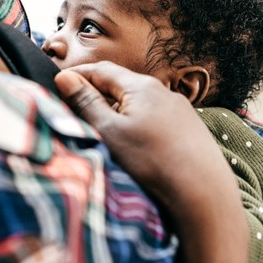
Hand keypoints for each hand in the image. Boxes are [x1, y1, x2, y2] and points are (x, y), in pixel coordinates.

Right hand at [55, 62, 248, 262]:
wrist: (204, 192)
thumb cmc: (153, 160)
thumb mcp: (110, 132)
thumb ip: (86, 102)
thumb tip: (65, 78)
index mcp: (141, 86)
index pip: (102, 70)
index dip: (78, 75)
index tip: (59, 84)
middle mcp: (163, 91)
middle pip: (121, 85)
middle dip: (97, 94)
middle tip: (74, 109)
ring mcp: (180, 110)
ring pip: (139, 104)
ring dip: (118, 111)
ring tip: (102, 131)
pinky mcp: (189, 129)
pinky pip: (156, 119)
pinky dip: (138, 125)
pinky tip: (135, 145)